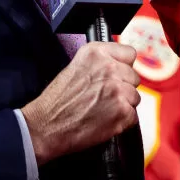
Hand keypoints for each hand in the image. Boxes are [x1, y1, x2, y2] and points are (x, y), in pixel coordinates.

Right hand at [20, 42, 140, 164]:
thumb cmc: (56, 101)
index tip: (116, 74)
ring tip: (101, 110)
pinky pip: (133, 116)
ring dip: (123, 105)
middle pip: (134, 77)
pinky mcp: (122, 111)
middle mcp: (110, 68)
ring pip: (134, 97)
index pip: (129, 54)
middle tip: (104, 97)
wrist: (44, 127)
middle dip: (123, 87)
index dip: (123, 66)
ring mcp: (118, 90)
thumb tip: (120, 66)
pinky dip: (122, 121)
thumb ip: (101, 63)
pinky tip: (105, 121)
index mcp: (97, 52)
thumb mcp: (76, 67)